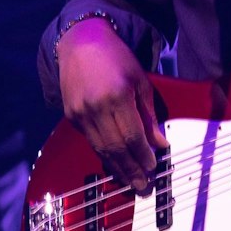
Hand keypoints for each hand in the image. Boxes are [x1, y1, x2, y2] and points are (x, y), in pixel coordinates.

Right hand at [58, 19, 166, 194]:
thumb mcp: (140, 81)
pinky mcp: (71, 116)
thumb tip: (160, 143)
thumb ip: (149, 114)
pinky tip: (115, 165)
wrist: (81, 43)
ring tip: (131, 182)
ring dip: (117, 168)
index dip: (143, 155)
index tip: (153, 167)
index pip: (132, 136)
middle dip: (131, 170)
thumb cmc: (116, 59)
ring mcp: (80, 113)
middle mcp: (96, 108)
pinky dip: (104, 155)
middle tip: (143, 187)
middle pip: (116, 147)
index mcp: (117, 96)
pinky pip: (90, 141)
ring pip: (101, 149)